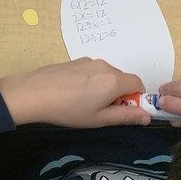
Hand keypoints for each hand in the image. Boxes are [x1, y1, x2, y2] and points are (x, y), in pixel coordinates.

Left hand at [0, 58, 150, 128]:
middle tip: (102, 111)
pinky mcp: (75, 60)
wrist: (34, 93)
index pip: (138, 83)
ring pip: (106, 74)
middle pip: (122, 78)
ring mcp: (88, 61)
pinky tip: (74, 93)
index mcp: (113, 80)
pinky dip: (91, 81)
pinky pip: (92, 70)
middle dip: (120, 94)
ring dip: (104, 88)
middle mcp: (104, 66)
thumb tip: (146, 115)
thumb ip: (125, 116)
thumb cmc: (68, 110)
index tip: (125, 111)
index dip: (136, 98)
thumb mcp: (99, 119)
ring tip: (84, 103)